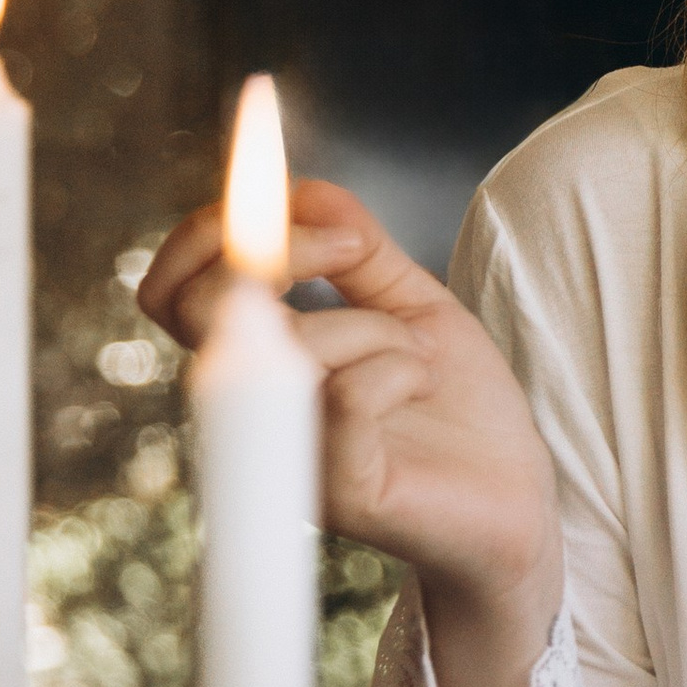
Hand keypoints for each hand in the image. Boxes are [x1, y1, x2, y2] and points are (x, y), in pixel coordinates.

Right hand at [138, 180, 563, 644]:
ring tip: (417, 356)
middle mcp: (252, 413)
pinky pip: (348, 395)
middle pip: (195, 309)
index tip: (292, 204)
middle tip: (352, 254)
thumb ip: (355, 248)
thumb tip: (301, 189)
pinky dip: (398, 366)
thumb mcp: (409, 305)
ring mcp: (288, 456)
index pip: (170, 292)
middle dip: (280, 252)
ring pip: (291, 347)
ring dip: (372, 325)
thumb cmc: (457, 410)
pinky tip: (422, 382)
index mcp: (254, 367)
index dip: (209, 232)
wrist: (516, 497)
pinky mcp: (340, 492)